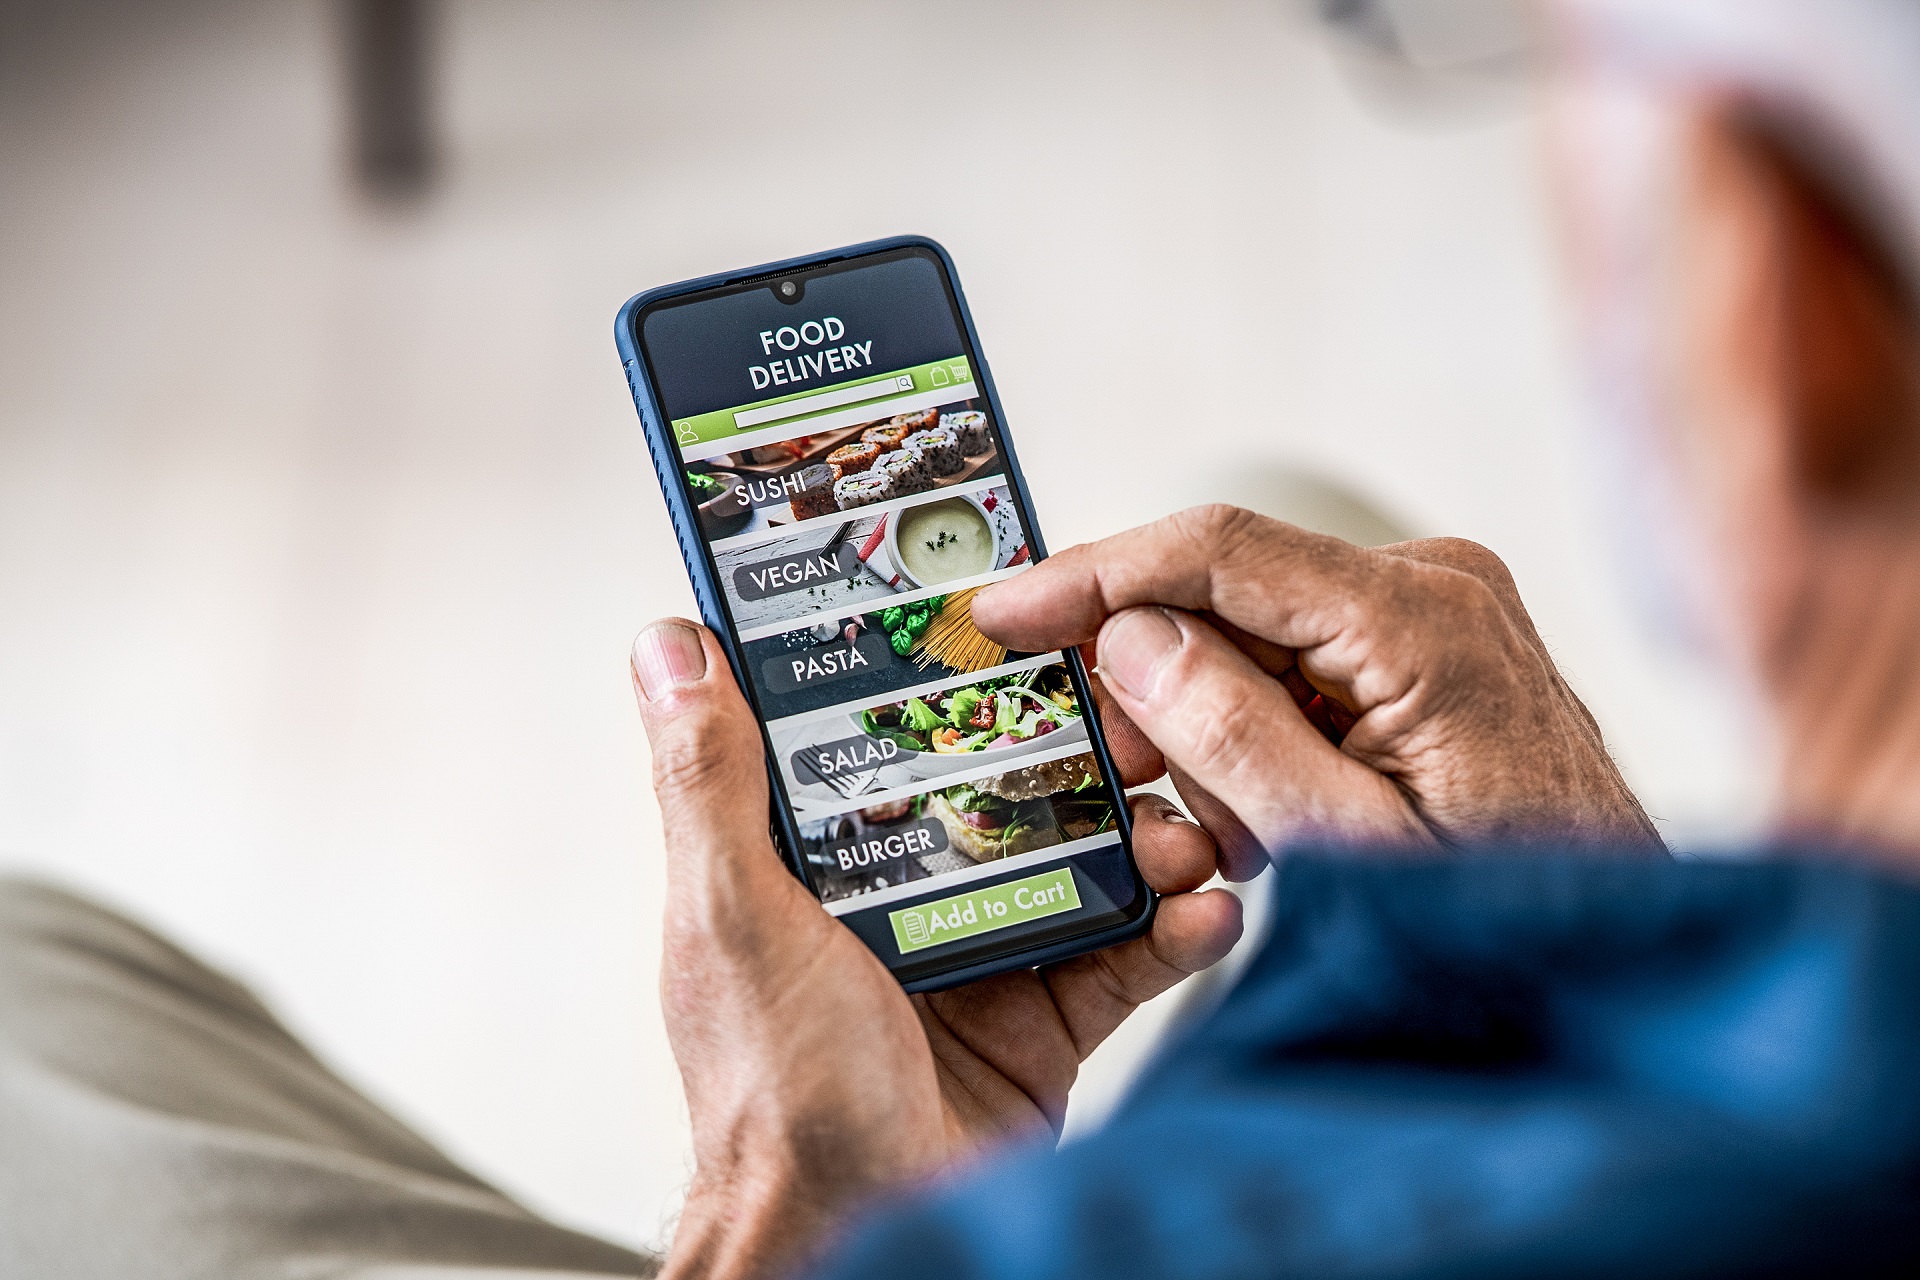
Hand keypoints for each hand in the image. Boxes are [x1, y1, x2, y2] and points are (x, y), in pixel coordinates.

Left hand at [630, 620, 1241, 1279]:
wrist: (865, 1240)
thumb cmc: (776, 1104)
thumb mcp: (735, 920)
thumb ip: (710, 786)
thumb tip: (669, 652)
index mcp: (813, 865)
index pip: (878, 737)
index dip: (941, 675)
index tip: (1008, 617)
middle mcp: (895, 903)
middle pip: (1002, 792)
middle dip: (1078, 754)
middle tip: (1138, 722)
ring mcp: (976, 961)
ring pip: (1075, 865)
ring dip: (1141, 837)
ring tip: (1184, 826)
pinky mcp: (1042, 1024)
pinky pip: (1120, 958)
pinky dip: (1170, 931)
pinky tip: (1204, 908)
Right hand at [971, 505, 1660, 874]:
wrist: (1619, 956)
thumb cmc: (1504, 920)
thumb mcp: (1346, 847)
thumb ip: (1232, 734)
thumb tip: (1127, 638)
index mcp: (1421, 619)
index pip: (1218, 551)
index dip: (1093, 573)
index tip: (1000, 609)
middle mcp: (1432, 584)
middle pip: (1225, 592)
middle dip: (1151, 680)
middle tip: (1120, 782)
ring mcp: (1435, 609)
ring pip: (1251, 632)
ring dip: (1207, 722)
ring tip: (1230, 832)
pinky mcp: (1426, 644)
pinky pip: (1297, 660)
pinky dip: (1256, 728)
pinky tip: (1264, 811)